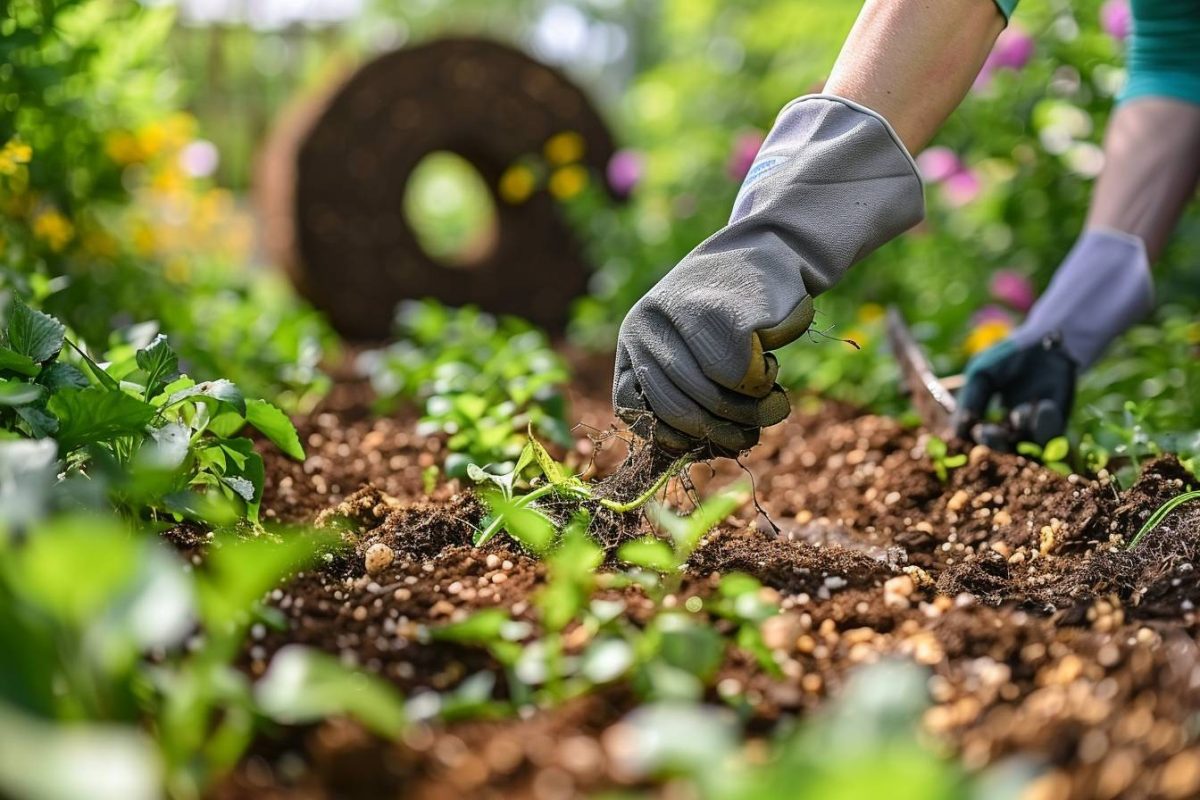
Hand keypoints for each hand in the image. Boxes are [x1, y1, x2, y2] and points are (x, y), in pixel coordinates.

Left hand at [612, 96, 923, 454]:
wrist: (770, 250)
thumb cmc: (732, 315)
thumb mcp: (692, 352)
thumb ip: (684, 397)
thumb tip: (686, 457)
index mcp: (632, 341)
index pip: (635, 413)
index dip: (674, 438)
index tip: (708, 440)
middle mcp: (645, 327)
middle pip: (683, 413)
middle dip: (725, 433)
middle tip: (753, 430)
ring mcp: (681, 319)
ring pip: (717, 400)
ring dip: (754, 409)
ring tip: (770, 390)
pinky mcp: (724, 315)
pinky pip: (746, 379)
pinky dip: (767, 379)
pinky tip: (771, 352)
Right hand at [951, 336, 1076, 449]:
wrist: (1045, 342)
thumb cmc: (1007, 357)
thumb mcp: (980, 375)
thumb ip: (969, 401)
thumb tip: (957, 431)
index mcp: (987, 422)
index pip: (977, 440)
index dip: (971, 441)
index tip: (968, 432)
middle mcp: (1009, 431)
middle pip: (1000, 451)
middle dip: (993, 444)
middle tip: (989, 432)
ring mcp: (1033, 430)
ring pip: (1026, 448)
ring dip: (1021, 431)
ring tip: (1019, 411)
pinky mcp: (1056, 425)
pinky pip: (1051, 438)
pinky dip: (1046, 425)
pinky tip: (1042, 406)